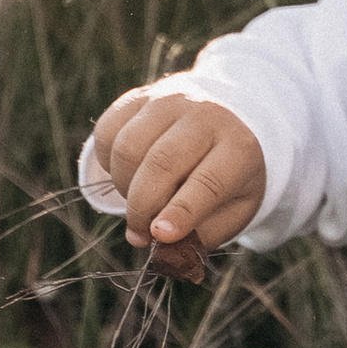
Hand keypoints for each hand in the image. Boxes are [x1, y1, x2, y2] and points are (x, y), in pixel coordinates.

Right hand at [91, 90, 268, 252]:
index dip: (181, 212)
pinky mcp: (138, 97)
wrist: (229, 119)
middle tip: (140, 235)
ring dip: (124, 187)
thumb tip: (161, 251)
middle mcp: (204, 115)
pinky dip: (108, 164)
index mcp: (239, 147)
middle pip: (160, 164)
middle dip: (142, 207)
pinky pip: (107, 133)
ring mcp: (169, 100)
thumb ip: (203, 234)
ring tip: (139, 202)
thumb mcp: (235, 208)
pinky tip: (128, 175)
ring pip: (127, 148)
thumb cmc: (230, 175)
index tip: (159, 235)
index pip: (207, 182)